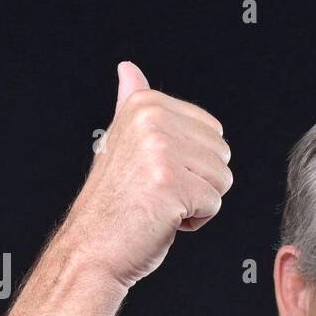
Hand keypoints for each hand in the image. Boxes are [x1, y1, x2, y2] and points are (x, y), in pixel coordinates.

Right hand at [58, 61, 231, 289]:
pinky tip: (163, 220)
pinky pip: (214, 204)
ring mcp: (161, 151)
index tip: (156, 172)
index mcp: (145, 105)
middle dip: (199, 182)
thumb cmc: (114, 203)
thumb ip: (130, 103)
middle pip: (222, 154)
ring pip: (222, 179)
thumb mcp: (120, 142)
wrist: (93, 247)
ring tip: (160, 205)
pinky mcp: (172, 184)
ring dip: (198, 202)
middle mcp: (152, 121)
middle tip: (158, 193)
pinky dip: (195, 221)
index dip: (193, 162)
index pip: (213, 131)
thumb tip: (128, 69)